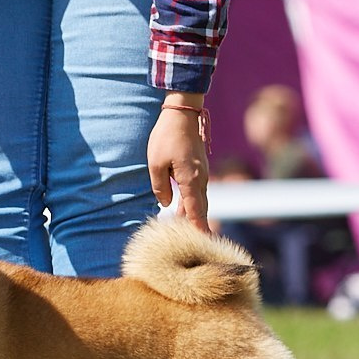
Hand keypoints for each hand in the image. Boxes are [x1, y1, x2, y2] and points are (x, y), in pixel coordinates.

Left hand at [148, 104, 209, 232]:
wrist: (183, 113)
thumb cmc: (167, 136)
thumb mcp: (156, 163)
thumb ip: (160, 186)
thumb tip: (165, 204)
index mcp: (191, 180)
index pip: (196, 212)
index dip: (198, 230)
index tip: (202, 246)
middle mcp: (201, 179)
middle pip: (200, 209)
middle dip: (195, 226)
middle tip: (190, 244)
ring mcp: (202, 173)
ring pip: (199, 200)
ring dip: (192, 214)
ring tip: (182, 230)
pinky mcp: (199, 168)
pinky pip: (197, 191)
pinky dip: (191, 202)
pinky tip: (181, 209)